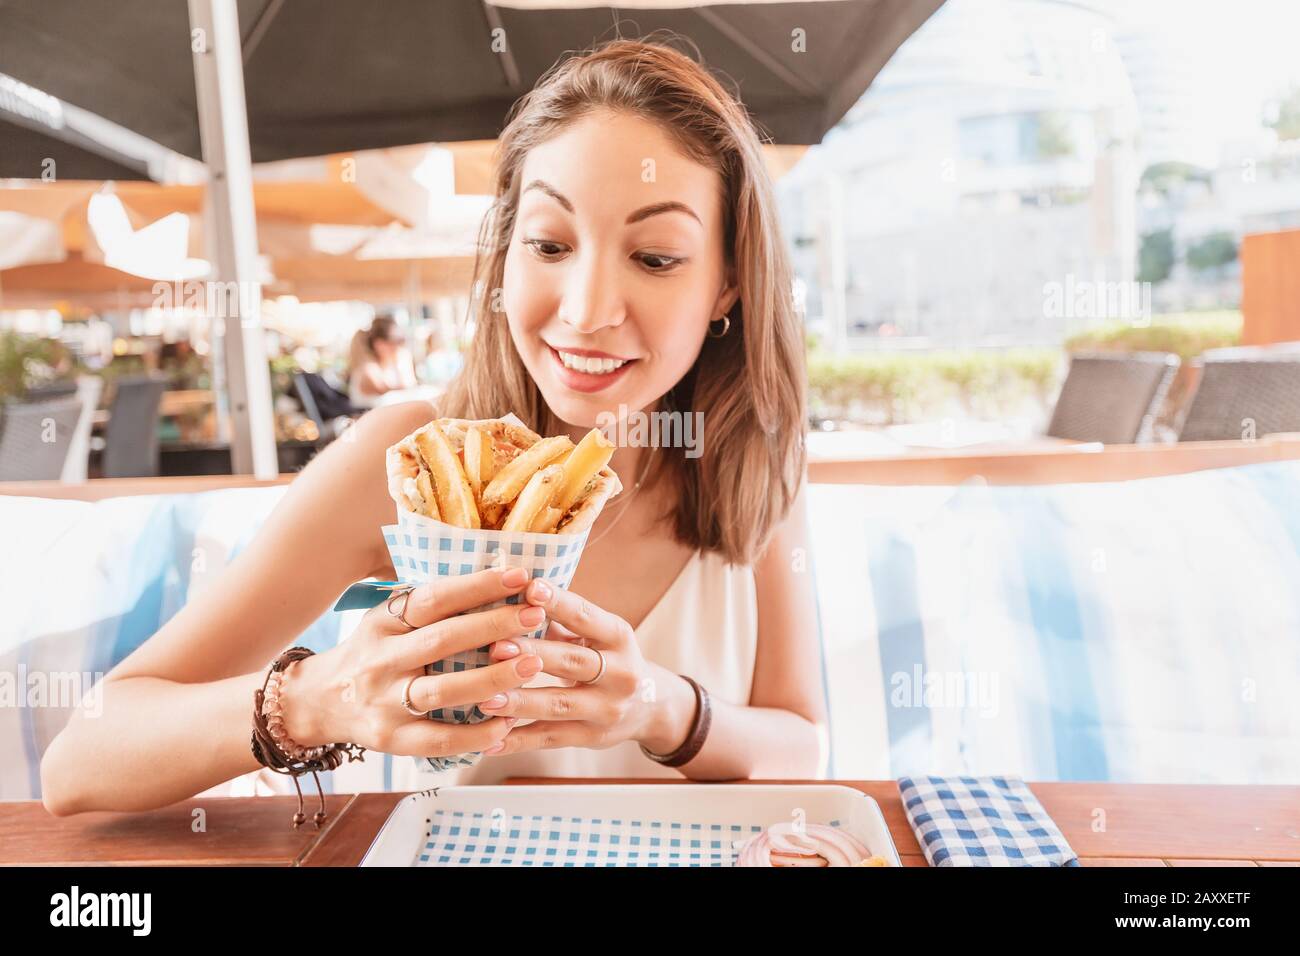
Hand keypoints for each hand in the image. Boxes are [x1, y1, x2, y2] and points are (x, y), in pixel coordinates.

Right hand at [279, 566, 547, 759]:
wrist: (319, 702)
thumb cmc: (374, 652)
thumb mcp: (389, 621)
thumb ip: (431, 608)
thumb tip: (497, 580)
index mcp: (383, 622)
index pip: (433, 599)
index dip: (477, 586)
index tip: (520, 576)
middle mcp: (380, 660)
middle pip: (441, 640)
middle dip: (493, 626)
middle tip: (536, 615)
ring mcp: (383, 702)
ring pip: (442, 691)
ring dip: (491, 678)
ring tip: (532, 665)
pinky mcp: (390, 740)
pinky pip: (438, 739)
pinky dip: (476, 734)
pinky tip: (508, 724)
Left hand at [475, 578, 691, 755]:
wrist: (650, 706)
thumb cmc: (607, 657)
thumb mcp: (597, 634)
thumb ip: (562, 618)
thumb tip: (514, 591)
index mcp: (619, 636)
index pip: (587, 616)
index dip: (559, 602)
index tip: (530, 588)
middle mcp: (620, 673)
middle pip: (571, 661)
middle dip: (531, 653)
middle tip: (494, 646)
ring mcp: (607, 708)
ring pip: (558, 704)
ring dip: (520, 702)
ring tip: (485, 700)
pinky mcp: (591, 737)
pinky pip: (550, 739)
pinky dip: (518, 741)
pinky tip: (489, 743)